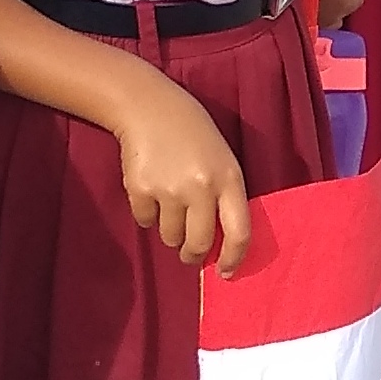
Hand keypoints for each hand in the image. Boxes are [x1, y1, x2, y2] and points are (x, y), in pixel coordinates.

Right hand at [113, 73, 254, 273]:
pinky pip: (145, 220)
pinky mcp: (140, 189)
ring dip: (169, 231)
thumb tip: (217, 244)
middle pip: (199, 243)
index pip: (240, 232)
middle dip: (192, 254)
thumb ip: (223, 197)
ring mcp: (169, 189)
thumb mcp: (222, 159)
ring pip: (169, 236)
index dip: (234, 258)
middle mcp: (201, 187)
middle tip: (189, 253)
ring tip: (169, 203)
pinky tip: (150, 186)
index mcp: (229, 179)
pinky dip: (147, 212)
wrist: (149, 106)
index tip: (226, 273)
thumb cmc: (193, 134)